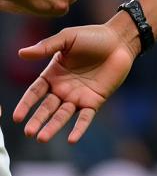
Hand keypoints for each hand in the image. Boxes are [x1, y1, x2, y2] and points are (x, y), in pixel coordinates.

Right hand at [13, 22, 136, 142]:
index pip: (34, 93)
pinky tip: (72, 139)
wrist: (120, 40)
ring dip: (53, 127)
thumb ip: (46, 47)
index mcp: (53, 75)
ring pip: (62, 115)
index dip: (25, 105)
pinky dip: (79, 128)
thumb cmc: (93, 36)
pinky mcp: (94, 101)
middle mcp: (62, 89)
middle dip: (37, 120)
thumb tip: (22, 53)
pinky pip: (85, 117)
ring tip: (42, 138)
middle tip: (28, 132)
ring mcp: (78, 96)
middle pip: (46, 108)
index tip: (16, 117)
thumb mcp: (68, 38)